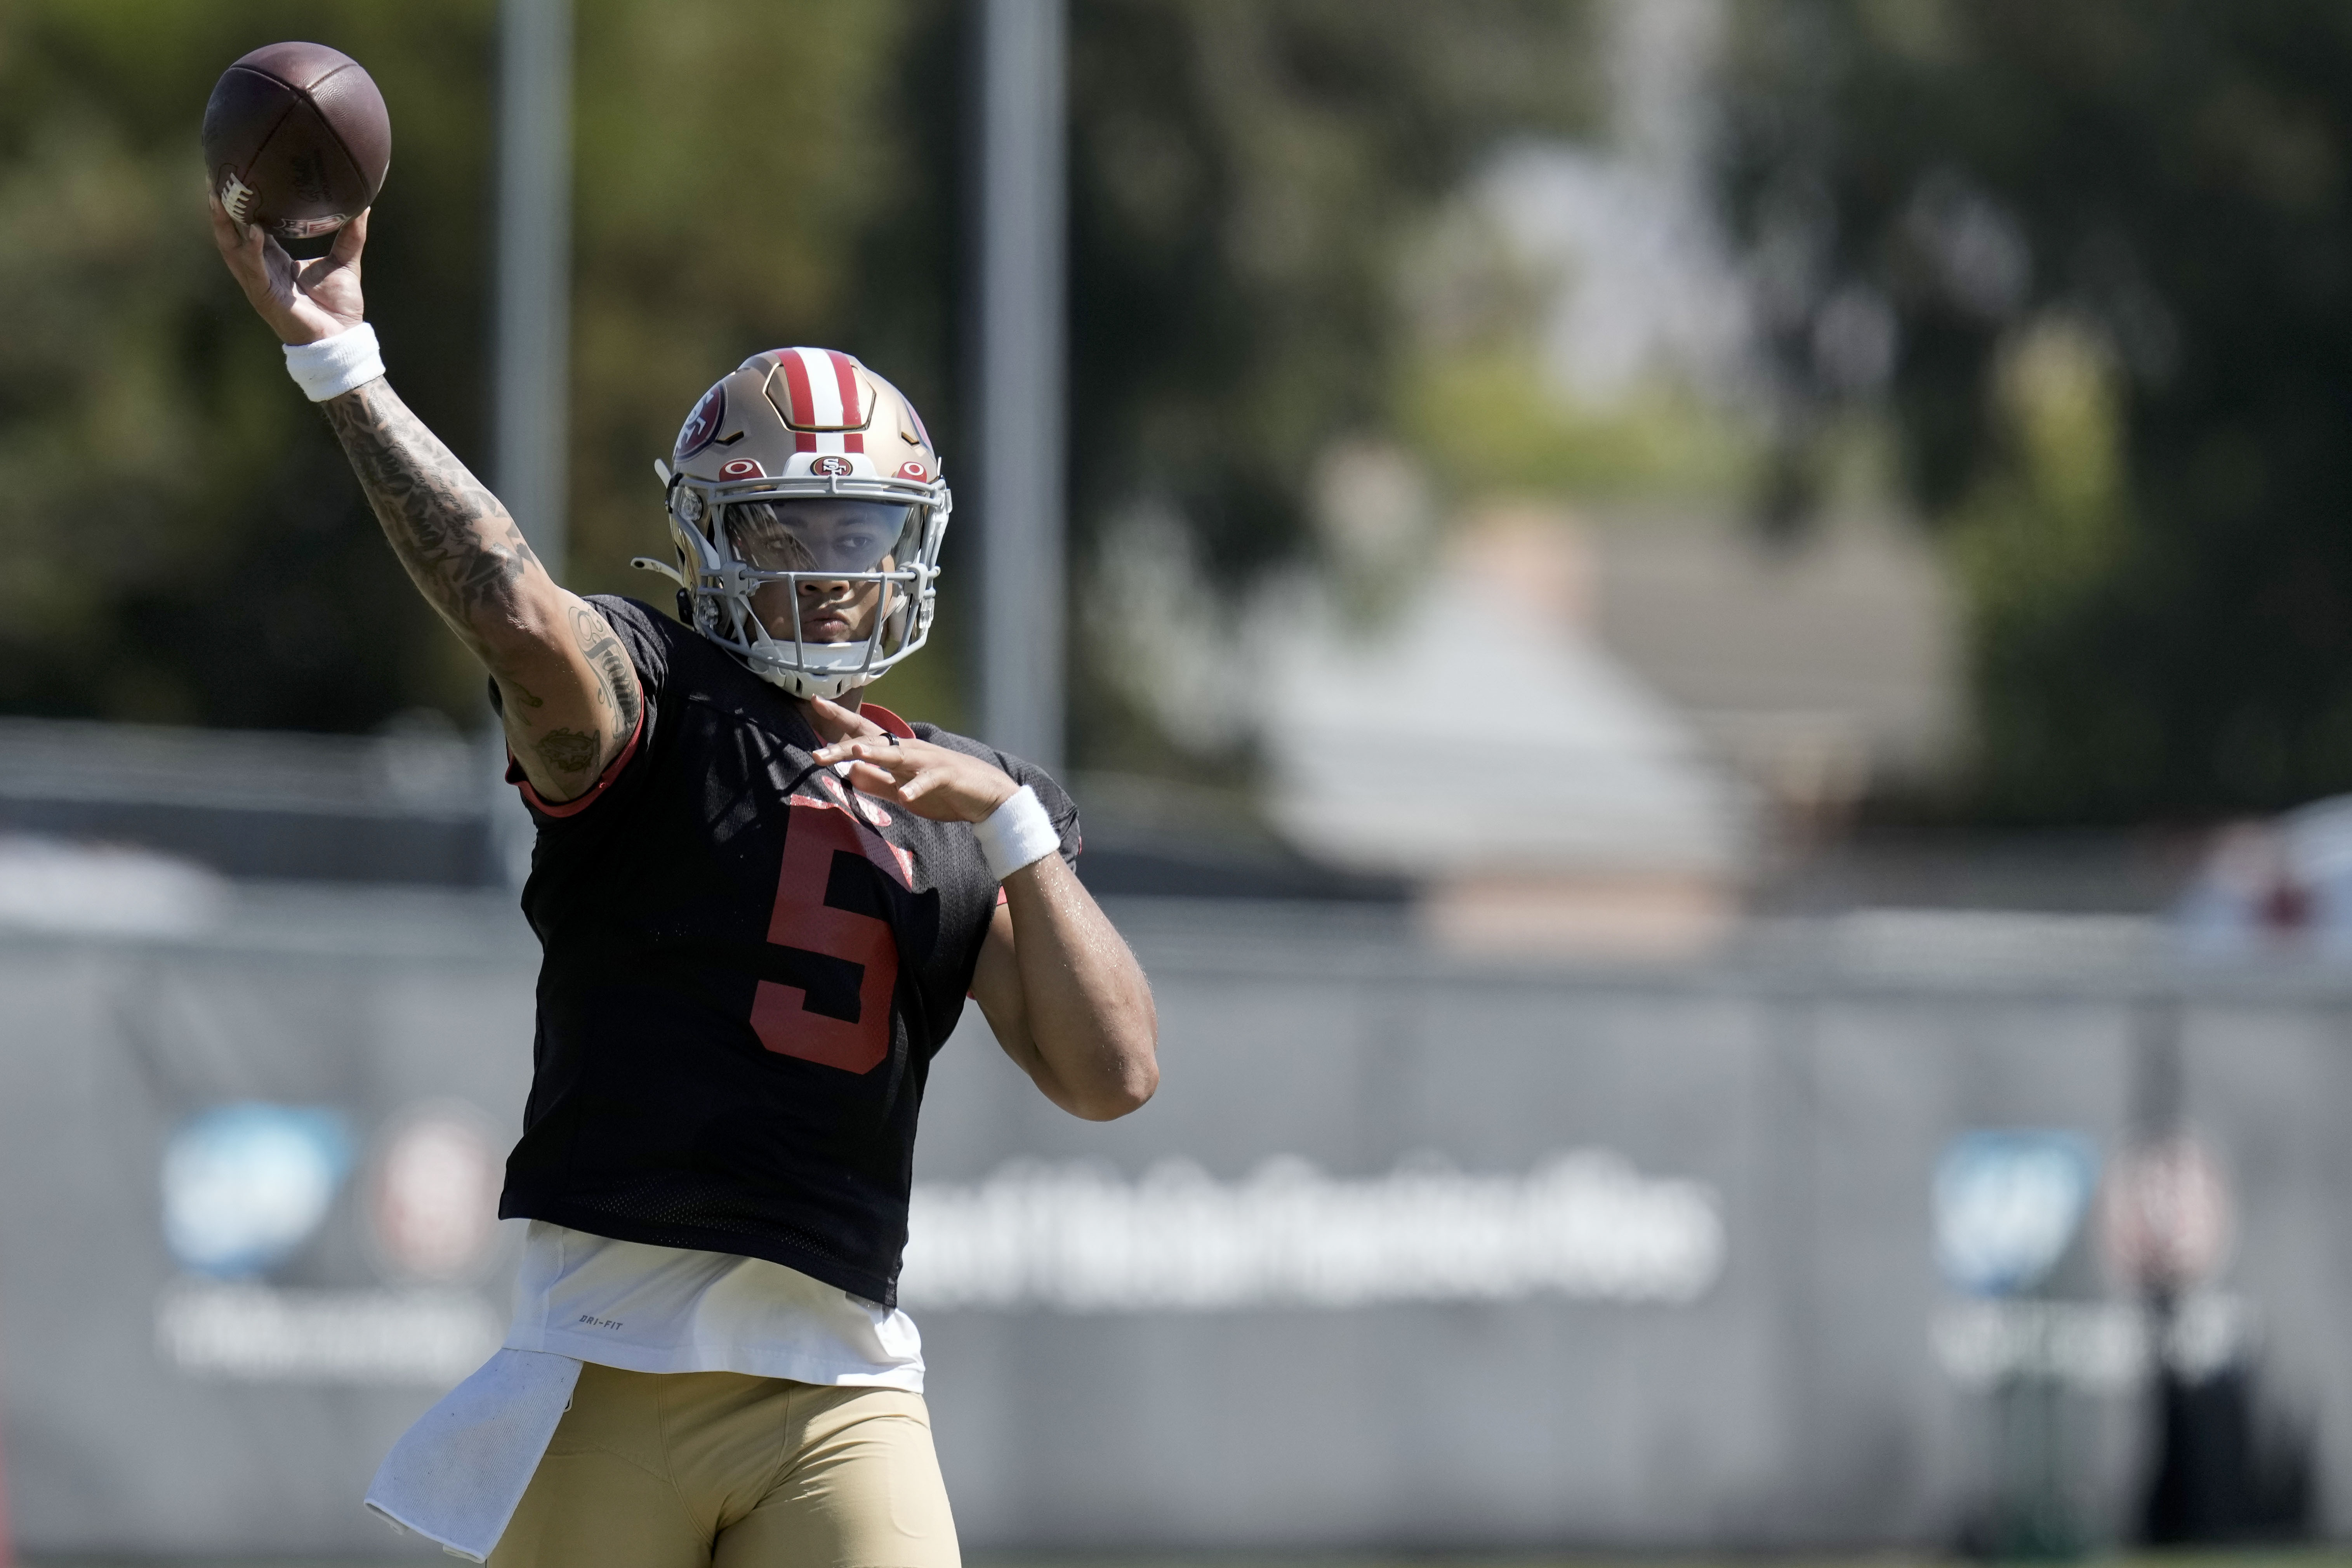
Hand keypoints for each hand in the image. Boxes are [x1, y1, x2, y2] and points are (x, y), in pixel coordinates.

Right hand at [208, 190, 367, 344]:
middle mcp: (260, 269)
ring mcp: (259, 284)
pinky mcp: (266, 297)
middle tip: (213, 177)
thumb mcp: (345, 263)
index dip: (239, 204)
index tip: (234, 176)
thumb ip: (352, 234)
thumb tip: (363, 205)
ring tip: (219, 196)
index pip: (247, 227)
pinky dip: (251, 249)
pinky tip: (253, 230)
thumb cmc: (340, 306)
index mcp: (272, 260)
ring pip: (232, 249)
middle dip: (220, 208)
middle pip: (230, 234)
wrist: (343, 340)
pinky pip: (253, 269)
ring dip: (224, 223)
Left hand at [808, 698, 1019, 822]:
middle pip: (874, 743)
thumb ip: (878, 783)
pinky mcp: (946, 777)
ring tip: (856, 752)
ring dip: (877, 753)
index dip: (839, 719)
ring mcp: (929, 761)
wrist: (985, 795)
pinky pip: (929, 781)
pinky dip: (917, 787)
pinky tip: (905, 795)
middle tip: (815, 754)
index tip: (814, 702)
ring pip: (899, 755)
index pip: (864, 732)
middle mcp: (910, 750)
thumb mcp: (903, 790)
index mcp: (898, 753)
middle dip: (844, 747)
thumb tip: (850, 773)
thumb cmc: (943, 791)